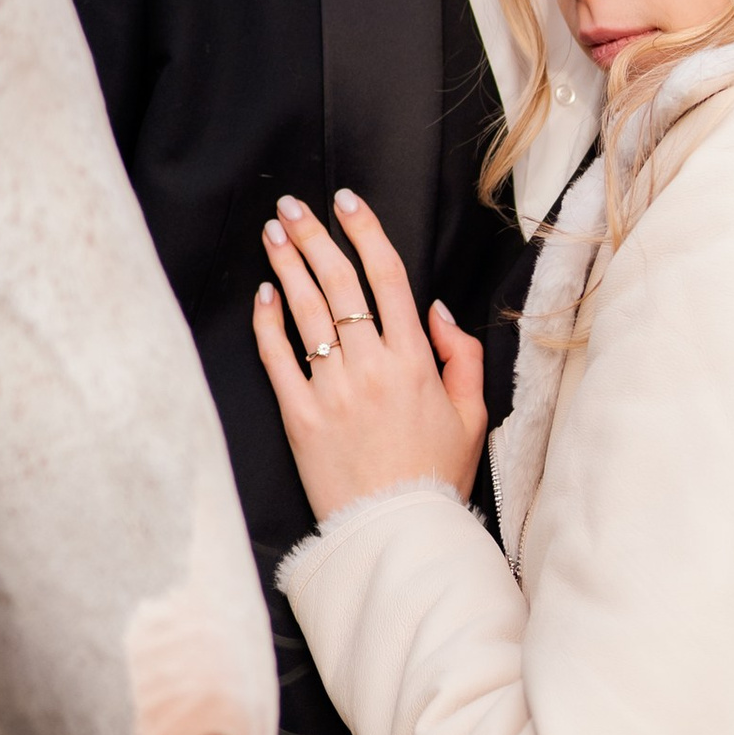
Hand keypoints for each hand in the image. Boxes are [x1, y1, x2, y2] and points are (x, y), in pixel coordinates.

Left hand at [253, 189, 487, 523]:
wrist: (399, 532)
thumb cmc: (436, 475)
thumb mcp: (472, 414)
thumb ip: (462, 356)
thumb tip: (438, 310)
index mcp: (416, 360)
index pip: (387, 276)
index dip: (364, 231)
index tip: (345, 202)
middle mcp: (372, 366)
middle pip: (338, 283)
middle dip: (313, 236)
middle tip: (290, 206)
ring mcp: (333, 390)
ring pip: (305, 312)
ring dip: (287, 265)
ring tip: (271, 232)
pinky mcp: (300, 417)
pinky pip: (278, 358)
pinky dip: (267, 322)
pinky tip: (262, 295)